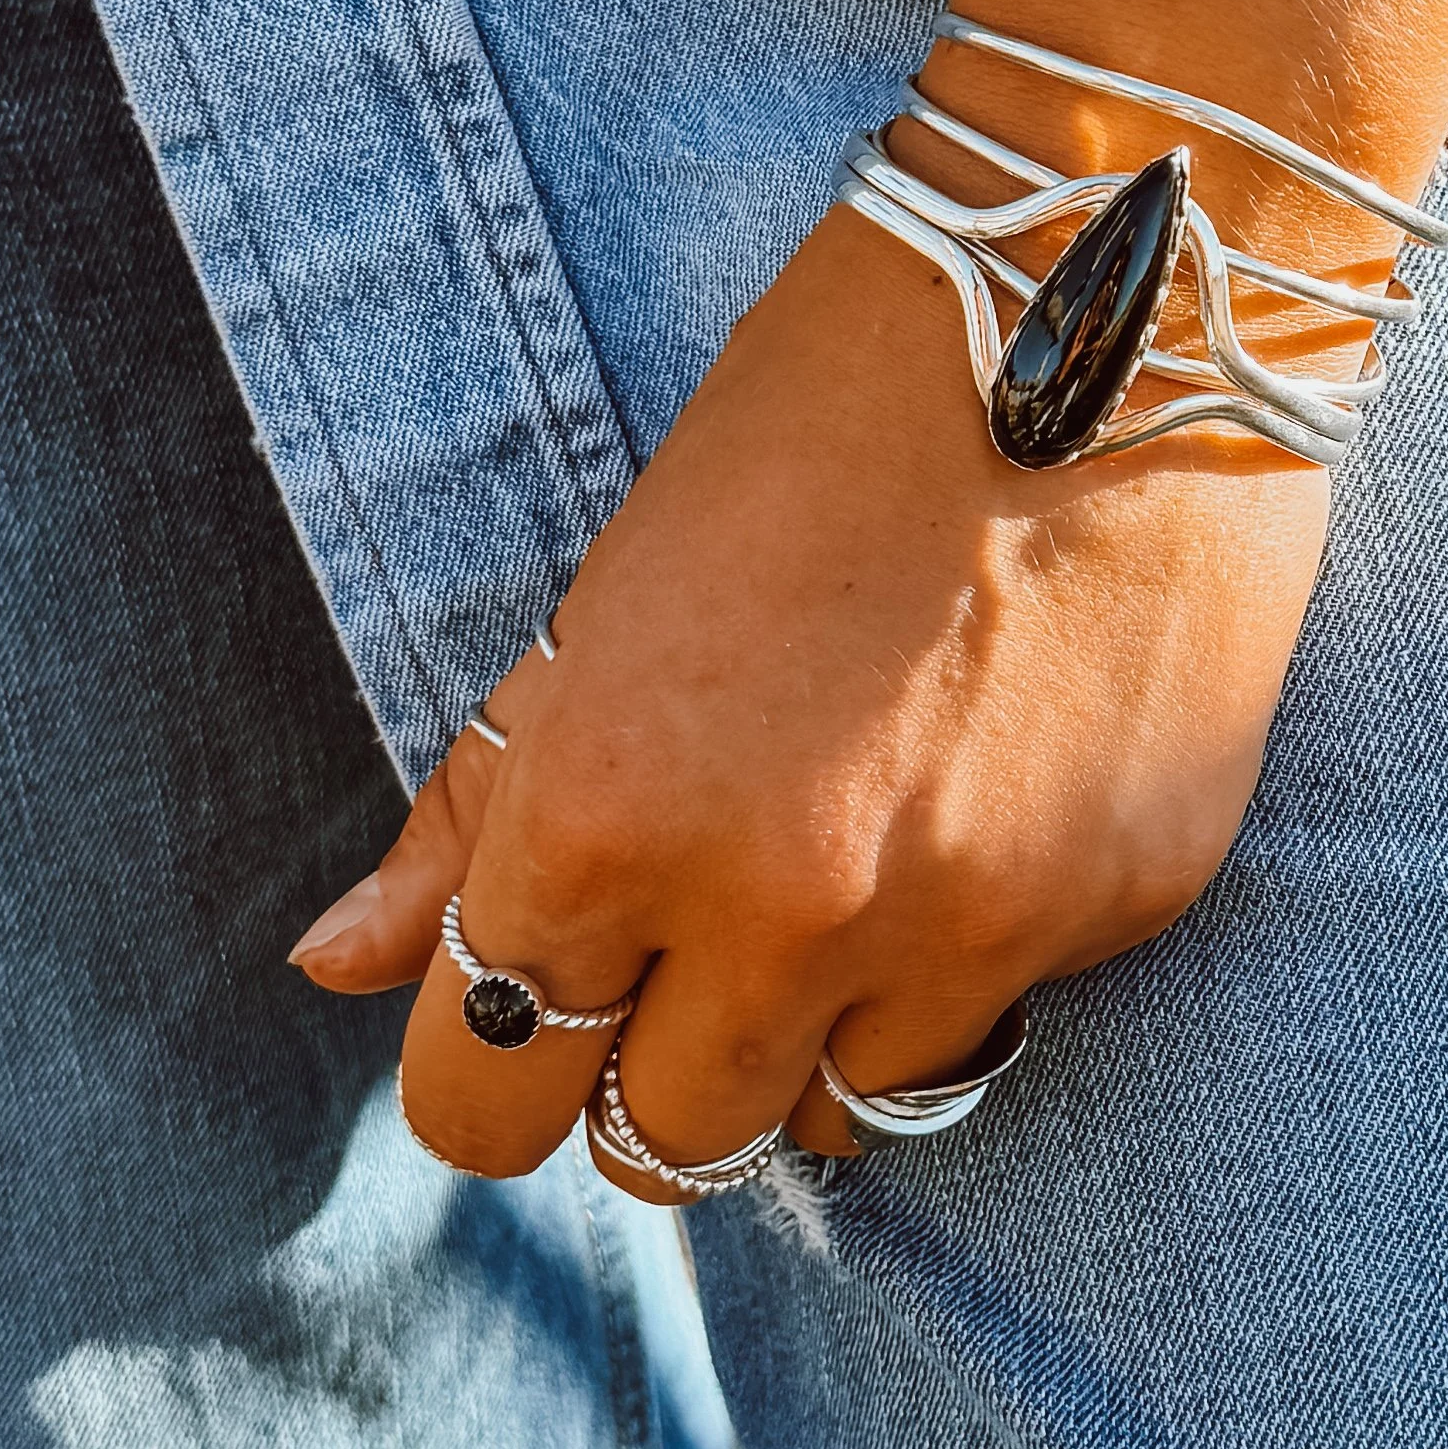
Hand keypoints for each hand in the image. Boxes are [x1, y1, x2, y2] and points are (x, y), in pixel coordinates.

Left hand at [289, 197, 1337, 1191]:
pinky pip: (994, 1020)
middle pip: (658, 1151)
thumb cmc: (816, 421)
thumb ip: (472, 810)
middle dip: (644, 1074)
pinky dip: (959, 961)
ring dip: (809, 1039)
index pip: (483, 1102)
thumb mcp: (605, 600)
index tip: (534, 1016)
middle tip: (682, 956)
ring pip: (838, 1122)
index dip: (492, 1070)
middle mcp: (787, 908)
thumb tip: (332, 969)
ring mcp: (970, 926)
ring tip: (842, 874)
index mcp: (613, 816)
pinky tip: (978, 806)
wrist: (1109, 297)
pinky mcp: (1116, 912)